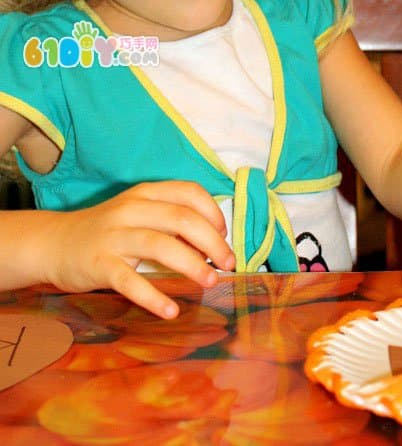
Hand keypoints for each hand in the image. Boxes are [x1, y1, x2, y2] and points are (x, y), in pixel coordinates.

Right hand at [38, 181, 234, 318]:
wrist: (54, 243)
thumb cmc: (109, 231)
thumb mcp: (140, 216)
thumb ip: (173, 224)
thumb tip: (213, 245)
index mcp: (146, 194)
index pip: (189, 192)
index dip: (214, 213)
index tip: (223, 235)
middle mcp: (131, 210)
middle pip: (183, 219)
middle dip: (213, 243)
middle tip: (228, 265)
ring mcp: (114, 236)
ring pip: (161, 246)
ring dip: (192, 265)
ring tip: (211, 282)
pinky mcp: (99, 265)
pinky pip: (131, 281)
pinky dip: (154, 297)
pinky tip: (171, 310)